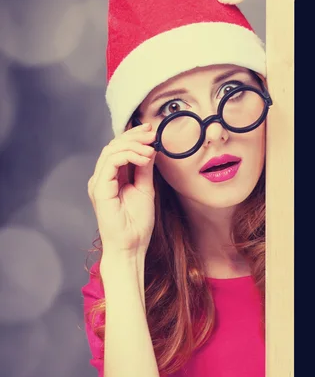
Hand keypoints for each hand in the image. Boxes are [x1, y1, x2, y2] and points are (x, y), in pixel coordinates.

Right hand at [87, 123, 157, 256]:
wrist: (131, 246)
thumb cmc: (137, 223)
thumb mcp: (146, 189)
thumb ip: (145, 169)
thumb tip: (151, 148)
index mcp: (112, 177)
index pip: (119, 148)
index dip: (134, 136)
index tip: (151, 130)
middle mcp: (103, 177)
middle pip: (114, 145)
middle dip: (134, 136)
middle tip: (152, 134)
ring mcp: (99, 182)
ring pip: (111, 150)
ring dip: (133, 145)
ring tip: (151, 150)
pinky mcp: (99, 189)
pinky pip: (110, 163)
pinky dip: (128, 156)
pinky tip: (144, 158)